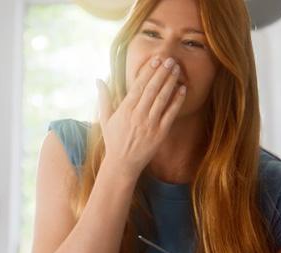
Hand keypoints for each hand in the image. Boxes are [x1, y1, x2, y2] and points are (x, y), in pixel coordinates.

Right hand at [97, 56, 186, 178]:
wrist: (122, 164)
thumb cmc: (113, 140)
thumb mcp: (105, 119)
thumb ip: (104, 98)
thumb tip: (98, 80)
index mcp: (125, 110)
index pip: (138, 85)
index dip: (148, 71)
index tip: (155, 59)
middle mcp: (138, 115)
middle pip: (152, 89)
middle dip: (161, 72)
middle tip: (169, 59)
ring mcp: (150, 124)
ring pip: (162, 98)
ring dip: (170, 82)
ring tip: (176, 69)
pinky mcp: (160, 133)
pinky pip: (170, 113)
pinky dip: (177, 100)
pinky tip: (182, 89)